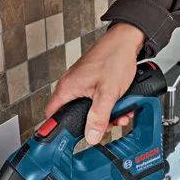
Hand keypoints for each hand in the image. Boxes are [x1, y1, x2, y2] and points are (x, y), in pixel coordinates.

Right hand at [45, 23, 145, 144]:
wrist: (127, 40)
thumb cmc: (114, 58)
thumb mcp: (107, 94)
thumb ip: (98, 117)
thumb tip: (91, 136)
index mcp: (67, 88)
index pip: (52, 115)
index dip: (59, 129)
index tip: (68, 139)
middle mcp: (72, 85)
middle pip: (75, 115)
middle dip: (93, 123)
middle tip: (106, 125)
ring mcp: (83, 83)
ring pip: (90, 108)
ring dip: (106, 115)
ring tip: (120, 114)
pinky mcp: (94, 81)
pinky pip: (98, 100)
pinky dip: (110, 105)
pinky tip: (122, 105)